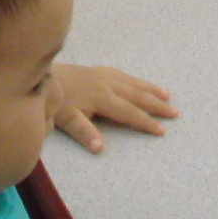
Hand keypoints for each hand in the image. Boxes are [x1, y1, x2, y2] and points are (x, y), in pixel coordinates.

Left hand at [52, 62, 176, 152]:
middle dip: (156, 105)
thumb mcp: (65, 118)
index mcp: (102, 97)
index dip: (146, 122)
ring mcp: (102, 75)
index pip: (129, 113)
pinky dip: (135, 80)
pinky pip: (122, 74)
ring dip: (150, 89)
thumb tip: (99, 148)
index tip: (162, 130)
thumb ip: (83, 132)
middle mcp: (106, 84)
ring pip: (132, 83)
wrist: (42, 74)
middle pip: (136, 96)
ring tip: (166, 95)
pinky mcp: (96, 70)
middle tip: (175, 112)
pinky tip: (139, 83)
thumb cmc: (54, 99)